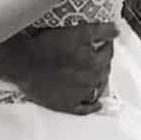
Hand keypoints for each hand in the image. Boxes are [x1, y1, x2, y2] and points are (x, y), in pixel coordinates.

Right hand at [0, 21, 116, 114]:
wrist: (24, 63)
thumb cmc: (47, 46)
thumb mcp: (77, 31)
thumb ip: (101, 30)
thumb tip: (117, 31)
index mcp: (95, 63)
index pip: (108, 53)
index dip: (106, 45)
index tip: (102, 42)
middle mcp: (91, 80)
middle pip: (104, 71)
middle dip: (102, 63)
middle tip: (94, 56)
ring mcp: (79, 95)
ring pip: (97, 90)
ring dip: (98, 82)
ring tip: (93, 76)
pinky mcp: (67, 105)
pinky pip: (85, 109)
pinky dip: (93, 106)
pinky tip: (97, 104)